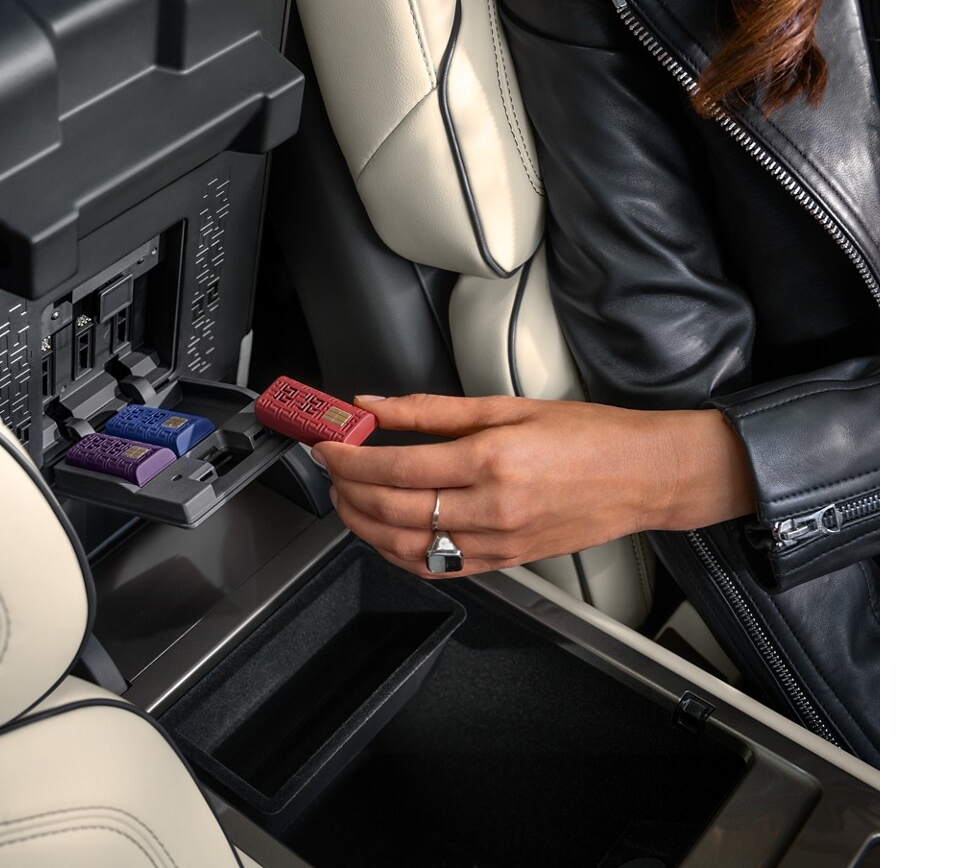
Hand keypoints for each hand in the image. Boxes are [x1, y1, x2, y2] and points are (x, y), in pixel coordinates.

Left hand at [312, 394, 755, 577]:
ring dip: (363, 525)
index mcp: (492, 460)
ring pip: (406, 546)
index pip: (395, 466)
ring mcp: (497, 542)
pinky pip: (437, 568)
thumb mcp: (507, 406)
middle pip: (392, 508)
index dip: (349, 459)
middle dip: (346, 490)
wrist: (644, 475)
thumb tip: (374, 405)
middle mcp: (491, 507)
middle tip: (329, 469)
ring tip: (346, 500)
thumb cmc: (588, 436)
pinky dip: (398, 554)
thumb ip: (431, 410)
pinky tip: (383, 533)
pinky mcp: (504, 562)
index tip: (328, 445)